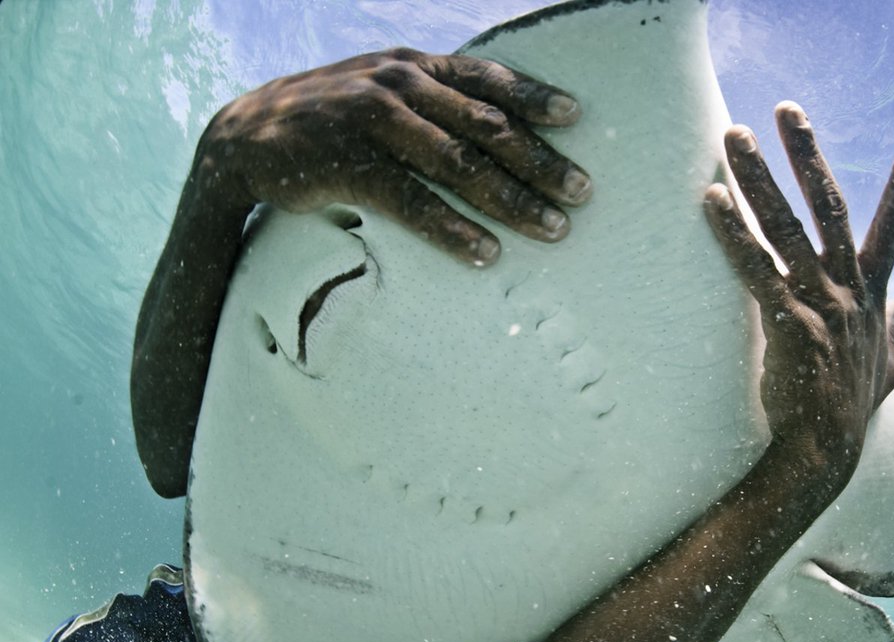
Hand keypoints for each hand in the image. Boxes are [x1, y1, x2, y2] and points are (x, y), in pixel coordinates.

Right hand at [197, 48, 592, 264]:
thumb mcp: (379, 90)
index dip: (535, 97)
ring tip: (552, 231)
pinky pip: (412, 202)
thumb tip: (491, 123)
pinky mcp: (348, 165)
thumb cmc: (329, 119)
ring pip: (458, 165)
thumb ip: (430, 99)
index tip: (577, 117)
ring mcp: (373, 124)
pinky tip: (486, 255)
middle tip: (584, 192)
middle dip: (540, 161)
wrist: (242, 138)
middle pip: (486, 127)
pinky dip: (453, 230)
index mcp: (412, 66)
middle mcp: (398, 86)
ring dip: (511, 200)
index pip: (486, 78)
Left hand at [705, 102, 893, 483]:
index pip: (891, 232)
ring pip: (788, 228)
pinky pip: (757, 269)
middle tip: (785, 110)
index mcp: (871, 297)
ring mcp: (822, 306)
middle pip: (828, 208)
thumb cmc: (848, 413)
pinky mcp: (790, 325)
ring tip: (734, 137)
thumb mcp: (886, 369)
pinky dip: (733, 234)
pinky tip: (711, 202)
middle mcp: (850, 292)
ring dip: (759, 178)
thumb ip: (891, 332)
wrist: (825, 455)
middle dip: (806, 155)